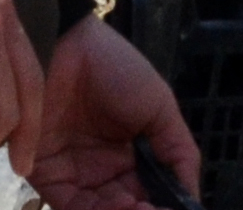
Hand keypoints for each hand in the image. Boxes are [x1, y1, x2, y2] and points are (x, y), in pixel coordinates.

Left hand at [21, 18, 201, 209]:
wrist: (62, 47)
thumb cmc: (114, 68)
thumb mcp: (159, 105)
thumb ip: (178, 152)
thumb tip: (192, 196)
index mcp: (131, 155)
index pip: (150, 194)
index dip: (163, 205)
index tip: (175, 207)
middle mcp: (104, 170)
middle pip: (128, 206)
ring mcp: (77, 176)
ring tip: (143, 208)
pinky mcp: (50, 179)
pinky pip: (74, 209)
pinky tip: (123, 206)